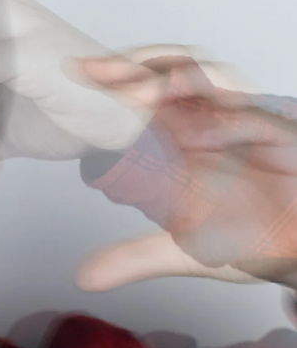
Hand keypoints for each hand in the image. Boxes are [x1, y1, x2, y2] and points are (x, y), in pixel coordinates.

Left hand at [72, 46, 296, 290]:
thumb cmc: (255, 239)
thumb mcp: (185, 252)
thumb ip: (135, 258)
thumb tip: (84, 278)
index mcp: (180, 142)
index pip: (137, 98)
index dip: (105, 86)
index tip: (72, 81)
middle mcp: (207, 125)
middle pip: (164, 73)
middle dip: (128, 69)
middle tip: (92, 73)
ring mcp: (242, 125)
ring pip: (205, 82)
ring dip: (168, 84)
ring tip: (136, 99)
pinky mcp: (280, 135)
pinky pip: (251, 118)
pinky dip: (223, 122)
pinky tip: (196, 136)